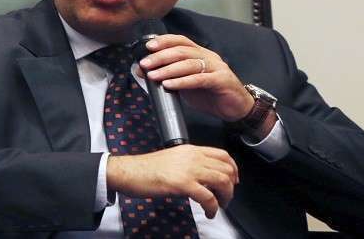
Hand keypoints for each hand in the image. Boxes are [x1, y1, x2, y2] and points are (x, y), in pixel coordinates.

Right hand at [106, 145, 238, 217]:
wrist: (130, 171)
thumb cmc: (146, 168)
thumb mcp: (173, 158)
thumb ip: (190, 163)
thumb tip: (203, 175)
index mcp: (191, 150)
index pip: (222, 154)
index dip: (233, 168)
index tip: (233, 179)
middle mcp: (193, 157)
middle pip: (226, 168)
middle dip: (231, 186)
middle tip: (227, 196)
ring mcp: (188, 169)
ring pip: (221, 181)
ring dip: (225, 196)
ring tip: (220, 205)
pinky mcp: (182, 184)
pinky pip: (208, 197)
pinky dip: (213, 207)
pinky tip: (209, 212)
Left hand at [137, 34, 253, 121]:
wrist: (237, 109)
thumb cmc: (211, 95)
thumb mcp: (186, 85)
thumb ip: (170, 77)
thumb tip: (144, 73)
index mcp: (200, 54)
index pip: (181, 40)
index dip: (164, 41)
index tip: (148, 46)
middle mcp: (209, 57)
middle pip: (182, 51)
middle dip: (161, 56)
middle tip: (145, 63)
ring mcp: (217, 67)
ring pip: (189, 63)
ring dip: (168, 69)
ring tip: (153, 75)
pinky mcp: (222, 81)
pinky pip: (199, 79)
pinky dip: (182, 81)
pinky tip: (169, 85)